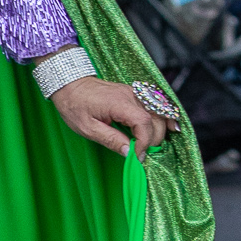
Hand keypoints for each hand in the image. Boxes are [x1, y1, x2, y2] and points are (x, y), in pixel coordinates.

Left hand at [50, 76, 170, 154]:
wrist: (70, 84)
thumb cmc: (75, 105)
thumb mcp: (87, 128)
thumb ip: (111, 140)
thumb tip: (130, 153)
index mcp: (119, 103)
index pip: (143, 123)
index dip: (144, 143)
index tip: (137, 157)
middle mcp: (132, 95)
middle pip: (155, 119)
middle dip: (153, 140)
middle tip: (141, 155)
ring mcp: (135, 93)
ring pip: (160, 112)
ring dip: (160, 130)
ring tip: (153, 146)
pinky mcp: (135, 94)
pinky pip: (156, 106)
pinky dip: (164, 117)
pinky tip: (171, 127)